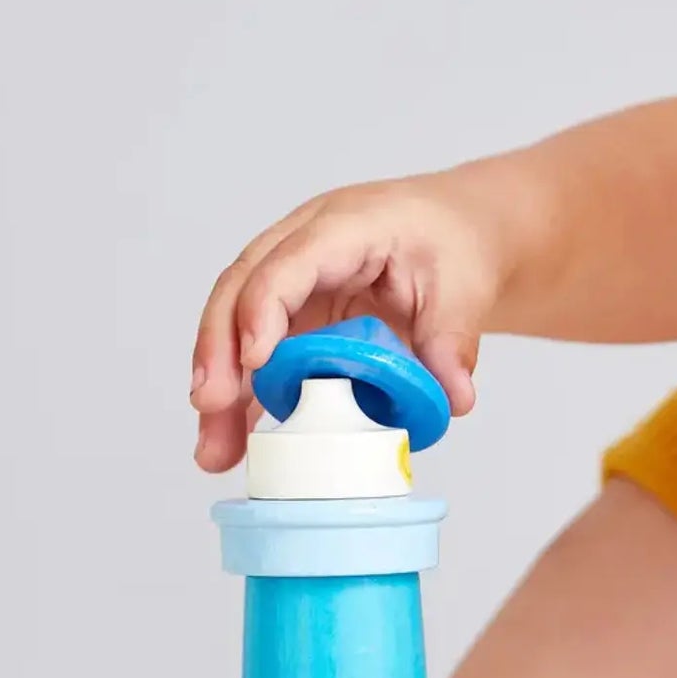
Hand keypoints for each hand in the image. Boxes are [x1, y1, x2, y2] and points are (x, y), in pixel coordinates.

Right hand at [190, 174, 504, 471]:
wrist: (455, 231)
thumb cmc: (452, 241)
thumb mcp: (466, 284)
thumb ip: (454, 340)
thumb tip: (452, 398)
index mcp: (344, 226)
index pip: (289, 262)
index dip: (265, 307)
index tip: (254, 359)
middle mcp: (303, 247)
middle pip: (241, 291)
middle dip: (219, 351)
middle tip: (210, 405)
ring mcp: (293, 283)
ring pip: (237, 328)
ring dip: (224, 389)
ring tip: (214, 451)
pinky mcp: (295, 316)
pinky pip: (259, 357)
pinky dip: (246, 399)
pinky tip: (234, 441)